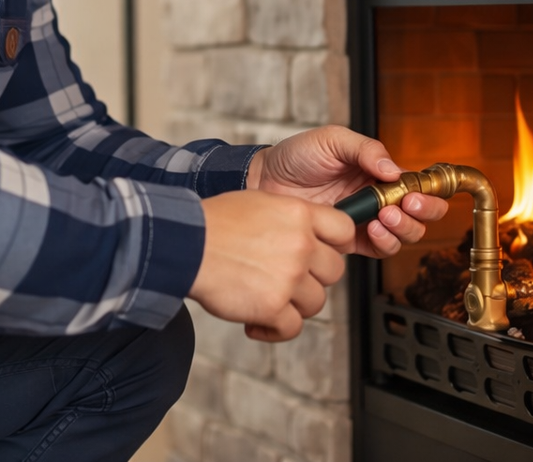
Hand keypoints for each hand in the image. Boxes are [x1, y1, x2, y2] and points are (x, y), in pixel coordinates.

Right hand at [188, 188, 352, 341]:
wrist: (188, 245)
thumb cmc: (216, 222)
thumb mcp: (261, 202)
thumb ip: (291, 219)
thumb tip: (310, 234)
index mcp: (299, 213)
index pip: (344, 230)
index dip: (335, 244)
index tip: (322, 252)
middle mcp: (301, 244)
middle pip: (334, 271)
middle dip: (313, 278)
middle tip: (288, 278)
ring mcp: (290, 276)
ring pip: (316, 302)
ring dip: (294, 304)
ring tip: (268, 297)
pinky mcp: (274, 306)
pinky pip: (292, 327)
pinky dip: (275, 329)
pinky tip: (258, 320)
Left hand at [247, 125, 447, 257]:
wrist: (265, 179)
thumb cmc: (297, 155)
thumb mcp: (333, 140)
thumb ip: (366, 150)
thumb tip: (394, 170)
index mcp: (378, 171)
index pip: (417, 184)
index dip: (426, 191)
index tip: (414, 192)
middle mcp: (377, 197)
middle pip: (420, 214)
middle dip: (423, 212)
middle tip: (406, 205)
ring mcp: (365, 220)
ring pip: (404, 235)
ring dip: (403, 228)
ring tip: (384, 217)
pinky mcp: (349, 239)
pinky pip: (379, 249)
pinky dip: (384, 243)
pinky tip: (371, 229)